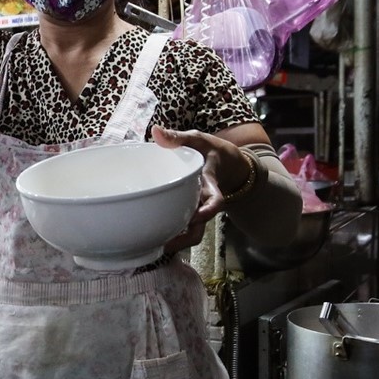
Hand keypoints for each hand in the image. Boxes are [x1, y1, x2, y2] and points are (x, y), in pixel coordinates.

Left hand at [153, 126, 250, 253]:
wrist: (227, 163)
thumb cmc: (209, 150)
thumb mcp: (197, 139)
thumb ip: (177, 137)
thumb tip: (155, 132)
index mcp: (209, 184)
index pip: (215, 201)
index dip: (207, 211)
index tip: (195, 216)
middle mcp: (203, 202)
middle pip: (200, 227)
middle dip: (185, 239)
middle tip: (164, 244)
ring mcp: (197, 209)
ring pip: (191, 232)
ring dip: (176, 241)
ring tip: (153, 246)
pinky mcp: (189, 211)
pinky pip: (183, 226)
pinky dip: (171, 233)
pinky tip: (152, 237)